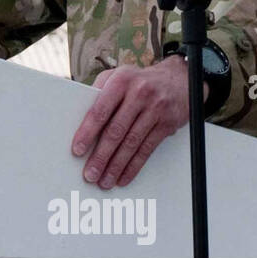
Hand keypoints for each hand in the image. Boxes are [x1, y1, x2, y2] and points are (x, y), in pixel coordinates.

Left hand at [69, 56, 194, 189]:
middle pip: (116, 131)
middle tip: (90, 173)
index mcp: (121, 81)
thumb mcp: (118, 77)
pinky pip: (147, 149)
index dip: (88, 132)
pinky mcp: (167, 124)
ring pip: (132, 143)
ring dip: (116, 166)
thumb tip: (79, 121)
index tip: (77, 150)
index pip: (100, 111)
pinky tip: (123, 177)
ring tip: (104, 180)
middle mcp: (139, 94)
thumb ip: (99, 94)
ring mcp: (155, 109)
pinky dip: (134, 166)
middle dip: (101, 156)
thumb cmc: (139, 81)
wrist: (179, 79)